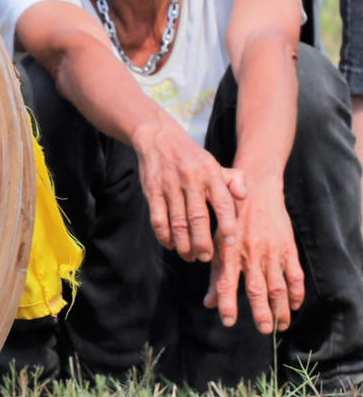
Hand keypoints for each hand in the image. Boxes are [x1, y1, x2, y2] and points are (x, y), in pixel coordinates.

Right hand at [133, 118, 241, 261]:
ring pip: (177, 221)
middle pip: (197, 217)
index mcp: (211, 174)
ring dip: (183, 243)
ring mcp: (169, 186)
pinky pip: (158, 218)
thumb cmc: (193, 158)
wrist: (158, 138)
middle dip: (202, 241)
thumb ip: (234, 180)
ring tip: (189, 256)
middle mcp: (191, 180)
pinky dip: (163, 235)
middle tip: (206, 258)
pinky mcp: (152, 190)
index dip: (227, 223)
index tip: (230, 242)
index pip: (223, 202)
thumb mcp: (216, 165)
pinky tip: (170, 244)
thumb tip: (244, 196)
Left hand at [206, 173, 304, 332]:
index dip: (226, 302)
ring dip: (280, 308)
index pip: (226, 282)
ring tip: (280, 326)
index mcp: (228, 250)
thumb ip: (215, 272)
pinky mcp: (287, 247)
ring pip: (278, 285)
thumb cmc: (229, 216)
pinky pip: (295, 274)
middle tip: (263, 330)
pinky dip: (297, 291)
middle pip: (257, 288)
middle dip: (260, 312)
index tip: (227, 320)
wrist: (256, 188)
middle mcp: (250, 253)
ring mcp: (271, 251)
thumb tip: (209, 302)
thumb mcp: (216, 239)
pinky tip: (295, 305)